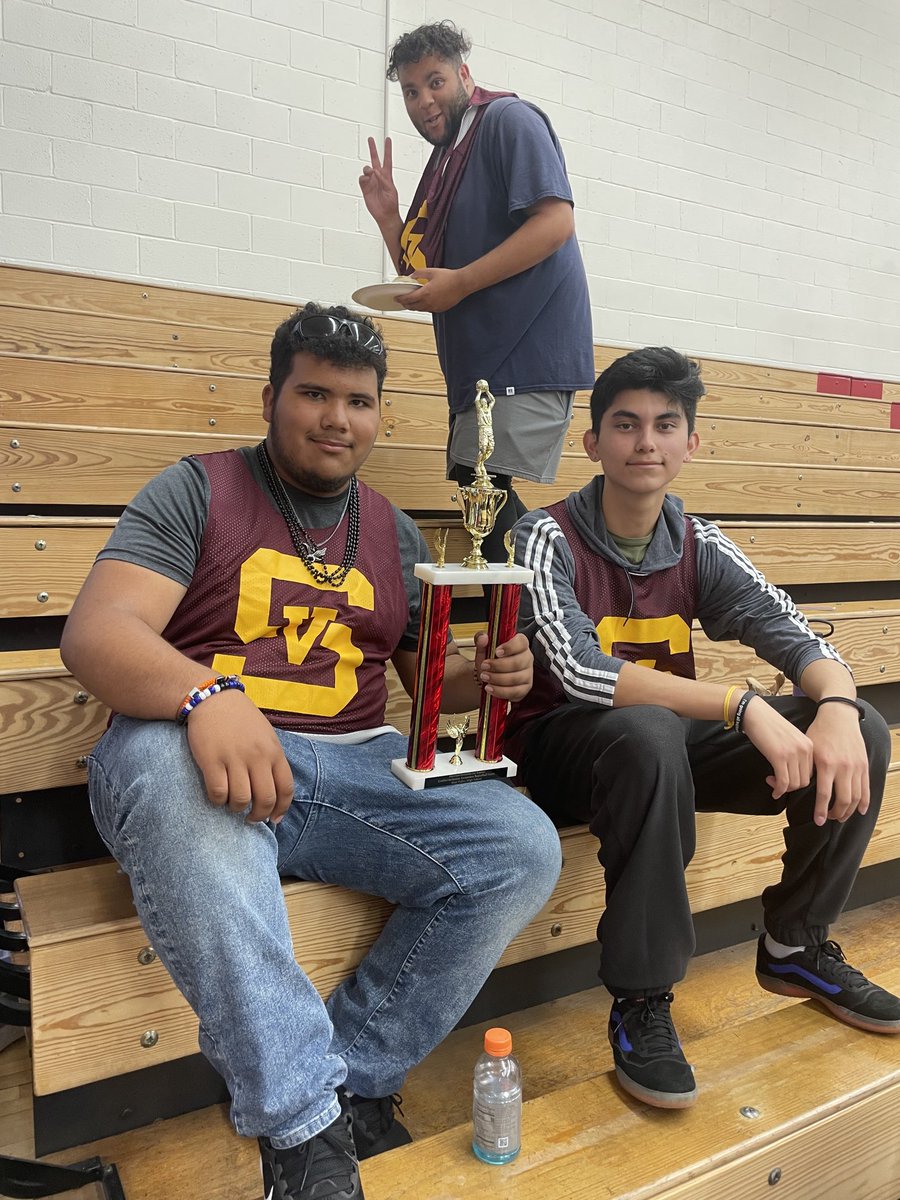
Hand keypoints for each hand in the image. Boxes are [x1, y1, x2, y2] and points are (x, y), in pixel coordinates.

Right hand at [186, 688, 293, 823]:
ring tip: (232, 803)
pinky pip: (218, 793)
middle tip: (250, 817)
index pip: (286, 788)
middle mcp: (257, 756)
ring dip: (236, 808)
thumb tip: (275, 793)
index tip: (274, 819)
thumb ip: (272, 760)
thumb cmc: (241, 719)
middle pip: (265, 799)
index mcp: (274, 751)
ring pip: (240, 800)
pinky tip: (217, 796)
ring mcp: (234, 758)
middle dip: (258, 815)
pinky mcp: (211, 760)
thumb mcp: (266, 736)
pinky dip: (218, 801)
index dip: (281, 809)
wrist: (213, 699)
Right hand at [359, 137, 399, 225]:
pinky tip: (366, 180)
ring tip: (370, 173)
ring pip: (367, 169)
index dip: (387, 149)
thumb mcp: (391, 190)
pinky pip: (362, 179)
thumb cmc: (391, 204)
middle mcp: (379, 177)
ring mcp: (371, 182)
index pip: (387, 159)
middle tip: (370, 139)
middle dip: (373, 149)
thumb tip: (376, 171)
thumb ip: (383, 180)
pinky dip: (363, 178)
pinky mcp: (365, 188)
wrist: (385, 215)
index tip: (388, 140)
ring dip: (367, 169)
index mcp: (387, 176)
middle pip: (375, 160)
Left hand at [402, 267, 469, 312]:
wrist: (462, 283)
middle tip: (401, 301)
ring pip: (420, 310)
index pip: (408, 298)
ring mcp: (435, 307)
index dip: (400, 299)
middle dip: (405, 304)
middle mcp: (429, 302)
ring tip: (410, 302)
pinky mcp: (440, 309)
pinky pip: (428, 310)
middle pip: (412, 306)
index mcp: (425, 293)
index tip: (396, 298)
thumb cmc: (450, 277)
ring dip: (413, 306)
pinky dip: (423, 307)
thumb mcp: (431, 271)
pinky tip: (423, 303)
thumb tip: (412, 276)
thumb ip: (419, 273)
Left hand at [473, 631, 532, 701]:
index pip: (522, 642)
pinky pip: (515, 692)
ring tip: (484, 677)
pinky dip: (500, 691)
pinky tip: (490, 688)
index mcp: (520, 644)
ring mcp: (528, 674)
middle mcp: (527, 658)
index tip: (497, 651)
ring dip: (497, 679)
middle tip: (484, 666)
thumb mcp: (483, 648)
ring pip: (516, 678)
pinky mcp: (524, 689)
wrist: (489, 675)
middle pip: (518, 662)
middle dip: (498, 666)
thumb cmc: (490, 659)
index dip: (510, 647)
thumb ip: (481, 640)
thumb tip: (483, 638)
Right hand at [740, 695, 814, 802]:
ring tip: (772, 782)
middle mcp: (804, 749)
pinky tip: (773, 790)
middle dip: (791, 787)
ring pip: (794, 784)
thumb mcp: (790, 738)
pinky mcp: (779, 757)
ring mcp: (792, 753)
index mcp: (809, 745)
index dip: (797, 780)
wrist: (755, 713)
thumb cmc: (769, 725)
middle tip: (777, 783)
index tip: (784, 778)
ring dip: (783, 789)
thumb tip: (793, 772)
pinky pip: (783, 782)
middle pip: (804, 781)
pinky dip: (778, 790)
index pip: (810, 773)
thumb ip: (796, 752)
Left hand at [805, 703, 869, 824]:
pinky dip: (864, 802)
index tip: (818, 820)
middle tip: (828, 818)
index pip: (824, 794)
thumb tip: (796, 785)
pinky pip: (866, 788)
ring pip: (856, 797)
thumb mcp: (808, 748)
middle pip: (843, 800)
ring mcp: (856, 767)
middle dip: (835, 813)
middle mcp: (843, 767)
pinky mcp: (864, 765)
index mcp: (826, 763)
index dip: (821, 810)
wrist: (838, 716)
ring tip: (840, 816)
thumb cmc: (820, 731)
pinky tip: (860, 810)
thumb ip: (806, 768)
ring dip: (849, 811)